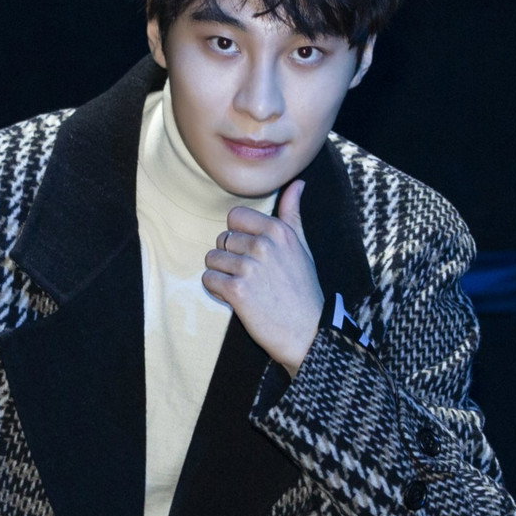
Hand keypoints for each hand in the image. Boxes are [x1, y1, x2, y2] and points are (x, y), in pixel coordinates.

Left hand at [203, 180, 323, 376]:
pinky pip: (208, 279)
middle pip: (221, 239)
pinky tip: (236, 299)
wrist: (307, 332)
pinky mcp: (237, 290)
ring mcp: (249, 267)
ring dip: (222, 275)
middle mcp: (263, 245)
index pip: (234, 216)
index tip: (250, 252)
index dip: (238, 236)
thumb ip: (293, 213)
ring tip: (244, 288)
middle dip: (230, 257)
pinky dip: (217, 290)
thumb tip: (298, 183)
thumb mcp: (302, 246)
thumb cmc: (303, 289)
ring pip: (212, 259)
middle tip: (250, 277)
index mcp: (278, 230)